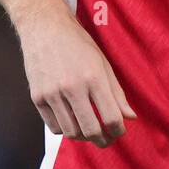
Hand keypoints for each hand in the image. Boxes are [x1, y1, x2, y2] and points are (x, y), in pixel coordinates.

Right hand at [17, 0, 136, 148]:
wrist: (44, 28)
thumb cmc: (78, 44)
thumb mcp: (103, 63)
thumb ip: (117, 93)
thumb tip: (130, 118)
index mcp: (94, 77)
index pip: (112, 118)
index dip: (119, 131)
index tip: (119, 131)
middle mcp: (72, 87)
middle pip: (91, 131)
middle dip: (103, 140)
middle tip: (106, 139)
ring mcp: (52, 94)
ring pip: (71, 133)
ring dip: (83, 136)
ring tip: (89, 129)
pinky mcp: (37, 97)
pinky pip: (54, 127)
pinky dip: (65, 129)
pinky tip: (71, 120)